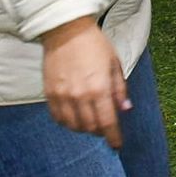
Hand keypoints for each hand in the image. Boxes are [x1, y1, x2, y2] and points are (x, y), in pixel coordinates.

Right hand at [41, 18, 128, 147]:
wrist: (66, 31)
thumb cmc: (95, 45)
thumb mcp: (115, 64)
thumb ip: (120, 89)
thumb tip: (125, 109)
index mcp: (100, 88)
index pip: (107, 122)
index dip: (113, 137)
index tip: (117, 145)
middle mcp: (80, 96)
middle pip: (90, 127)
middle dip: (100, 131)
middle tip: (106, 128)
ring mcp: (62, 96)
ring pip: (73, 126)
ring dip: (84, 128)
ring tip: (91, 122)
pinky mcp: (49, 94)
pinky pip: (58, 118)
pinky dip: (67, 122)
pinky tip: (74, 117)